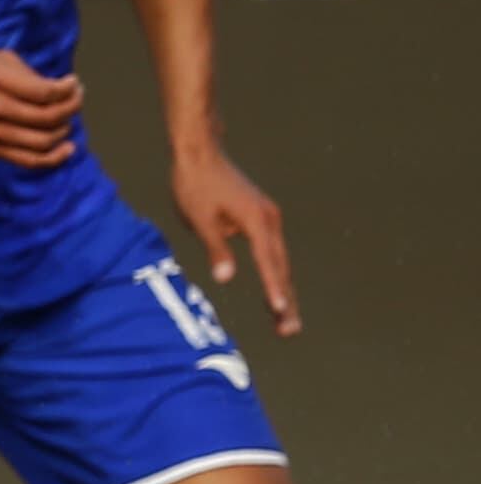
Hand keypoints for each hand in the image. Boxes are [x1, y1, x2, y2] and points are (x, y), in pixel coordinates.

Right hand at [0, 39, 80, 168]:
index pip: (44, 92)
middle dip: (71, 108)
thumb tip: (62, 94)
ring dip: (63, 129)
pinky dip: (52, 158)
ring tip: (66, 118)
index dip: (68, 90)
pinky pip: (26, 160)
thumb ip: (30, 76)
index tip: (74, 83)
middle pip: (46, 118)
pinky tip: (67, 148)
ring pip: (40, 142)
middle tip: (75, 98)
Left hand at [173, 145, 299, 336]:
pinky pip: (271, 250)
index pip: (268, 262)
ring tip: (283, 319)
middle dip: (284, 299)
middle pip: (280, 266)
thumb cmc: (194, 184)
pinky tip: (274, 291)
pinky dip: (274, 271)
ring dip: (282, 288)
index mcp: (256, 221)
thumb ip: (216, 248)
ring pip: (278, 259)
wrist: (200, 152)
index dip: (273, 289)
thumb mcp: (199, 219)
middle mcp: (269, 219)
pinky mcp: (261, 216)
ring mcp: (268, 217)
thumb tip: (227, 277)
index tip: (280, 311)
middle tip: (288, 331)